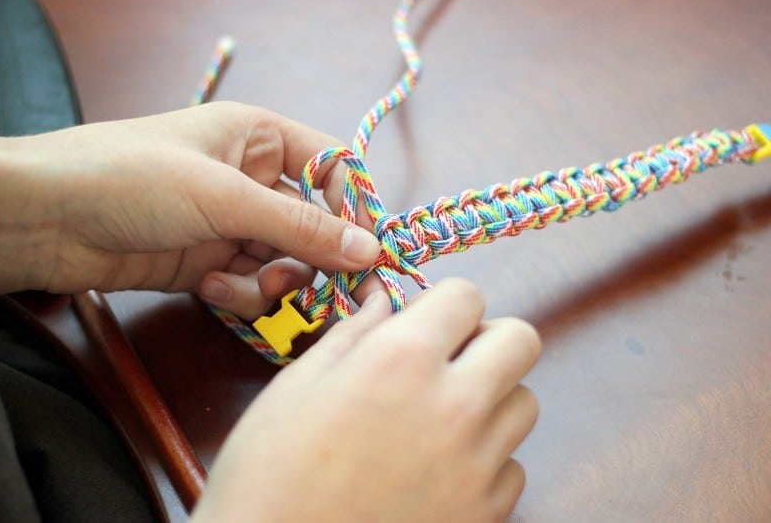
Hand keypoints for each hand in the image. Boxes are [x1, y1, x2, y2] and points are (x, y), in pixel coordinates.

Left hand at [0, 102, 380, 316]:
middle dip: (309, 257)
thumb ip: (302, 229)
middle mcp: (250, 179)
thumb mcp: (225, 198)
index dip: (353, 207)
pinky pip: (249, 284)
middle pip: (312, 225)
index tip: (367, 251)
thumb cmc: (135, 179)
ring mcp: (228, 224)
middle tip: (311, 285)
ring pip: (283, 262)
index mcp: (259, 138)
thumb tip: (371, 251)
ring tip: (235, 283)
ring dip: (270, 281)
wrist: (45, 219)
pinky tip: (209, 288)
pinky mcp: (207, 263)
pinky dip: (239, 293)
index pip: (332, 168)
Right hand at [192, 278, 540, 521]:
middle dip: (488, 337)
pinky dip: (487, 460)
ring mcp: (478, 464)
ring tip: (443, 417)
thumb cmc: (271, 474)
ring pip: (524, 403)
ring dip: (492, 398)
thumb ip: (352, 333)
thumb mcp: (297, 386)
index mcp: (402, 359)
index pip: (467, 294)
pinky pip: (513, 467)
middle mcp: (455, 405)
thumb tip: (381, 300)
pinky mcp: (486, 514)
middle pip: (520, 340)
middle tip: (449, 358)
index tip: (424, 320)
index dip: (444, 302)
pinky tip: (442, 470)